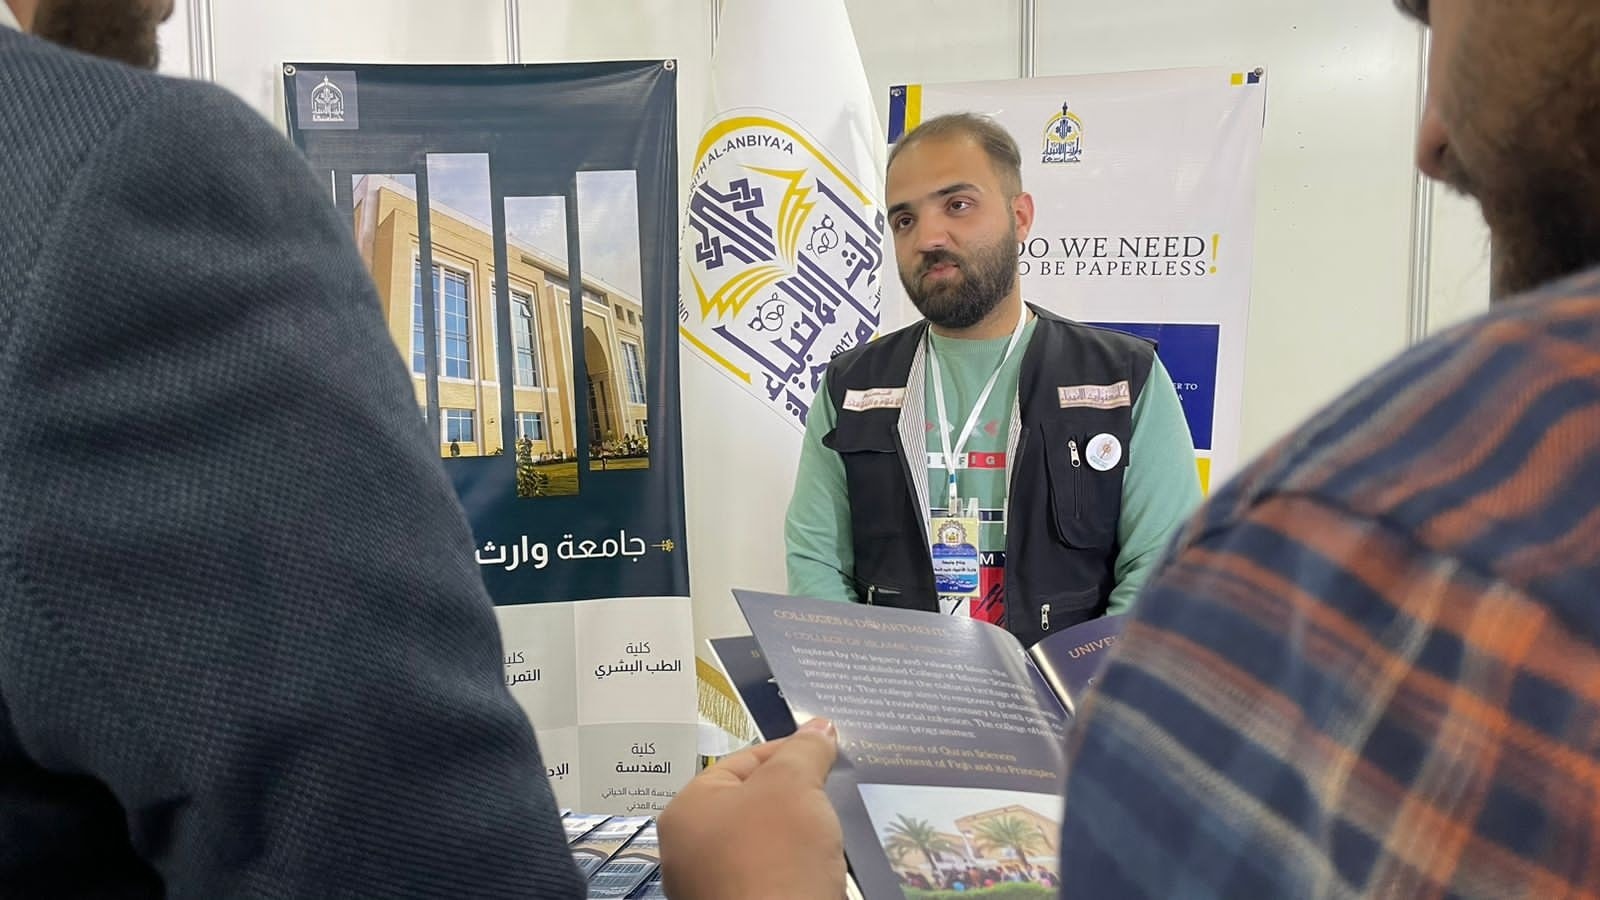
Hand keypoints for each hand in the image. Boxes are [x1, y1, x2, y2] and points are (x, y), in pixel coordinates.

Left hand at [658, 717, 844, 898]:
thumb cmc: (775, 856)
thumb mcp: (794, 786)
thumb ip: (805, 751)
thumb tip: (821, 727)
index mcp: (686, 811)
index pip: (740, 762)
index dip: (788, 751)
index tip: (828, 751)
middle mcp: (689, 852)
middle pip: (752, 804)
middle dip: (796, 795)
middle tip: (835, 788)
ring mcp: (712, 890)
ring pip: (764, 846)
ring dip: (799, 836)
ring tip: (835, 827)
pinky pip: (772, 879)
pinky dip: (797, 870)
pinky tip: (824, 867)